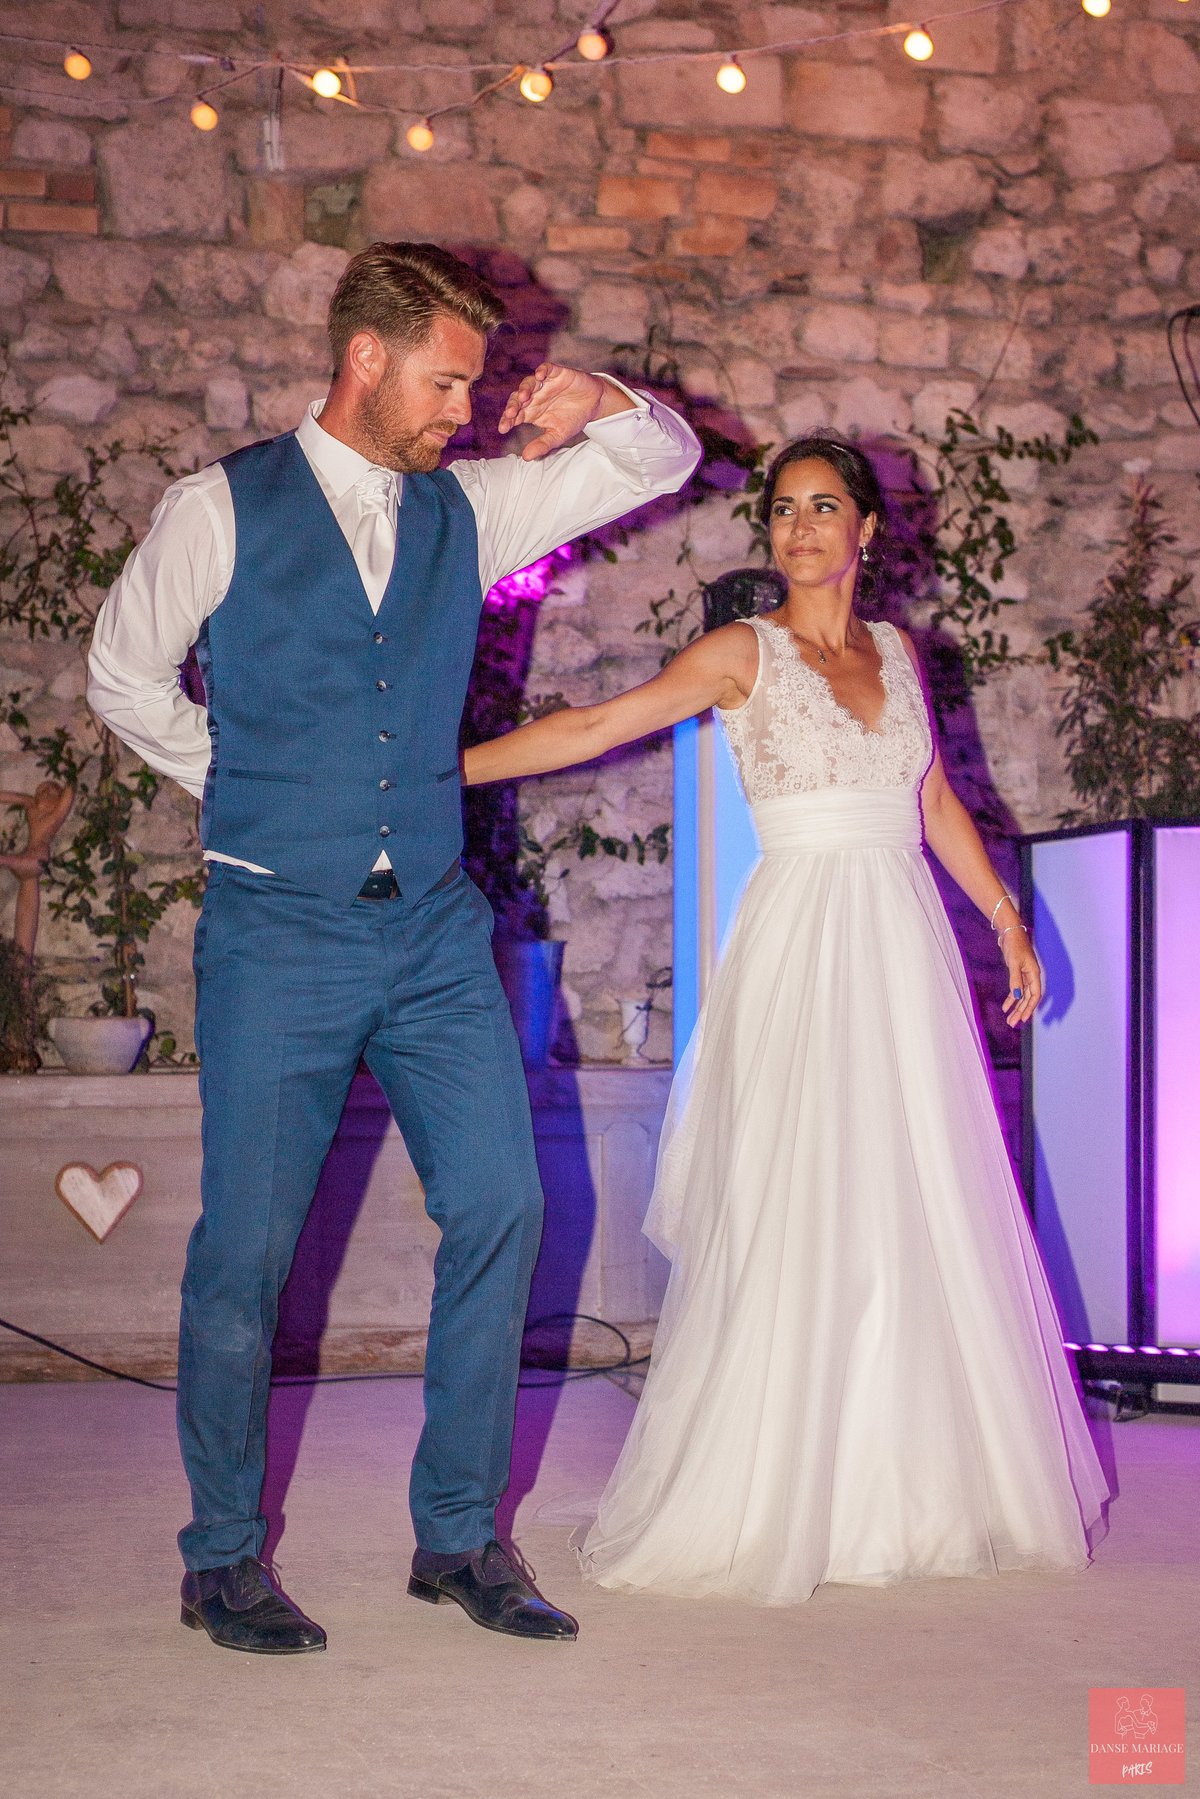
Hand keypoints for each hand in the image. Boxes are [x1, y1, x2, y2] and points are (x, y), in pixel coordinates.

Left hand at [497, 364, 611, 460]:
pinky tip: (540, 376)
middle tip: (510, 414)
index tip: (503, 429)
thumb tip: (526, 458)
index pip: (514, 415)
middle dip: (513, 405)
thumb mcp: (558, 435)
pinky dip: (542, 371)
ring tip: (524, 397)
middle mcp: (534, 396)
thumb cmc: (573, 419)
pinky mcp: (556, 373)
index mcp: (531, 412)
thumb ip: (542, 445)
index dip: (507, 420)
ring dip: (525, 389)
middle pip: (517, 398)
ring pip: (529, 383)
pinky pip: (546, 368)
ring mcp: (544, 384)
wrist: (593, 404)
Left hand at [1000, 926, 1041, 1027]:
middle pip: (1027, 998)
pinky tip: (1005, 1007)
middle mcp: (1031, 977)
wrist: (1011, 933)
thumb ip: (1015, 979)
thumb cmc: (1014, 945)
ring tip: (1009, 1019)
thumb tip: (1017, 995)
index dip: (1030, 1008)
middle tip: (1012, 1023)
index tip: (1023, 1019)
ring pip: (1022, 996)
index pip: (1034, 995)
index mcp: (1034, 974)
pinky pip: (1016, 990)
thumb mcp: (1014, 963)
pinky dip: (1011, 998)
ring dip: (1016, 1008)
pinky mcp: (1017, 974)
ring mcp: (1024, 976)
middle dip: (1021, 1011)